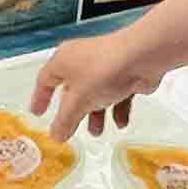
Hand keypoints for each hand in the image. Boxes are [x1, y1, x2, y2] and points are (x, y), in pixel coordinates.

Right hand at [27, 0, 187, 141]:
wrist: (151, 51)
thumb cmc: (110, 71)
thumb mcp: (82, 99)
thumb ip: (67, 119)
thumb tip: (55, 137)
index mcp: (67, 59)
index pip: (45, 79)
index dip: (40, 97)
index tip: (36, 113)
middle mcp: (86, 56)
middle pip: (74, 86)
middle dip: (75, 110)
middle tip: (73, 130)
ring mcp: (111, 59)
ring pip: (100, 90)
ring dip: (99, 111)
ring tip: (103, 132)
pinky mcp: (134, 65)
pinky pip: (122, 89)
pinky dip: (122, 103)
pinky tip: (127, 116)